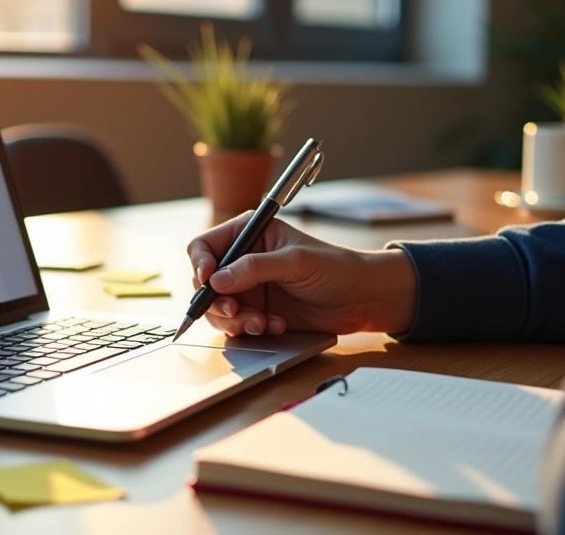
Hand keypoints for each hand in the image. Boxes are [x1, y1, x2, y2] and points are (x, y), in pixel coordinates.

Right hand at [187, 212, 415, 336]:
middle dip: (217, 301)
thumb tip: (217, 281)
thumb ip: (254, 268)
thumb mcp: (295, 261)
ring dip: (234, 320)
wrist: (363, 298)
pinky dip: (251, 330)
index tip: (209, 281)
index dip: (201, 264)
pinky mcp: (258, 313)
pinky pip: (237, 325)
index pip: (205, 247)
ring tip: (261, 324)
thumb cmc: (336, 268)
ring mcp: (249, 290)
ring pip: (218, 309)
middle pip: (206, 283)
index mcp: (249, 234)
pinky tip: (276, 326)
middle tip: (236, 312)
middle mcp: (243, 261)